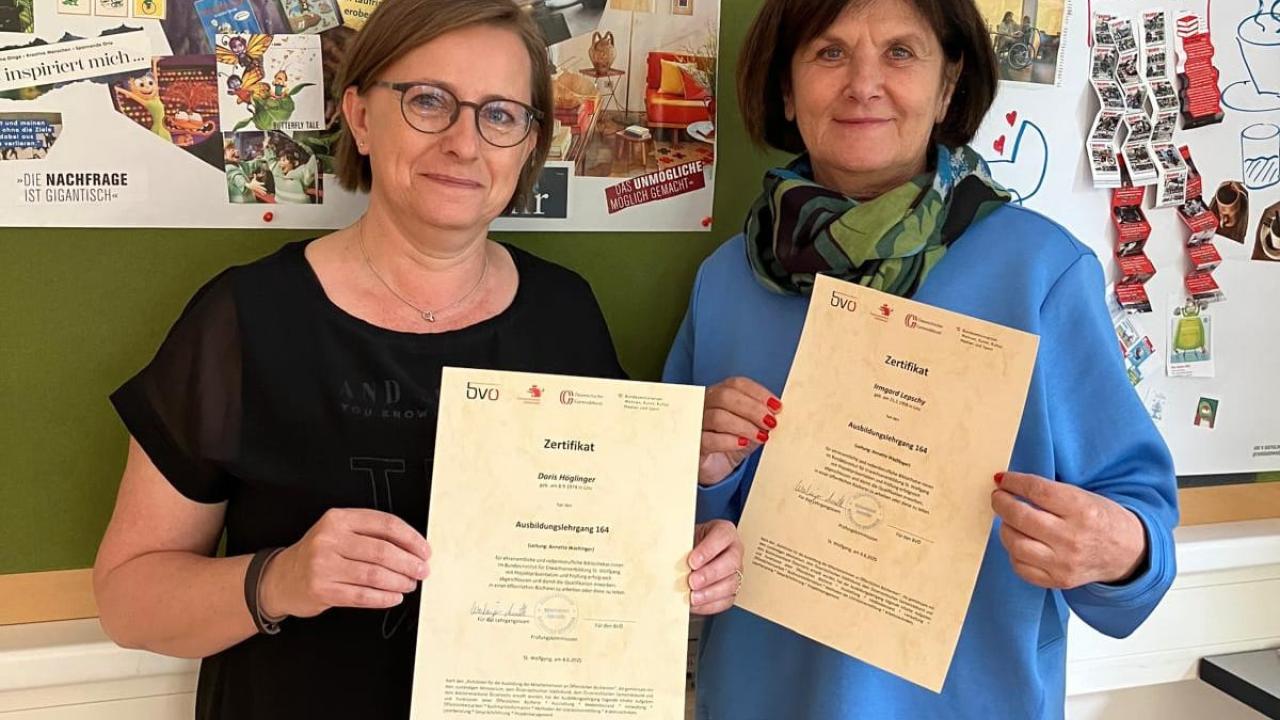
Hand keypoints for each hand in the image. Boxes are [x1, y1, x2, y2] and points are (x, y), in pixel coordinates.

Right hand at [259, 508, 430, 618]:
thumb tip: (412, 547)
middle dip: (409, 563)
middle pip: (382, 551)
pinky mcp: (322, 590)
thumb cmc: (318, 555)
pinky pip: (362, 595)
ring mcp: (323, 566)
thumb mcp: (339, 532)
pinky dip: (383, 598)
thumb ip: (370, 534)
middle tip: (422, 570)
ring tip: (410, 584)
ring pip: (374, 574)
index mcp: (338, 519)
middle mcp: (329, 539)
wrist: (281, 578)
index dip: (411, 538)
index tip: (424, 550)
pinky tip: (394, 597)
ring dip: (399, 582)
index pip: (385, 524)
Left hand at [688, 520, 743, 615]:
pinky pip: (726, 600)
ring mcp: (736, 572)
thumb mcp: (684, 536)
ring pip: (731, 583)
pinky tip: (696, 604)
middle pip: (731, 562)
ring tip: (693, 597)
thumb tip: (665, 550)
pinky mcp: (732, 590)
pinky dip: (710, 605)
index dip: (708, 549)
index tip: (692, 561)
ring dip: (710, 592)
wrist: (688, 557)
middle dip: (710, 574)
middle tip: (692, 581)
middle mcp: (734, 551)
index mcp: (725, 532)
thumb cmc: (688, 544)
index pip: (723, 536)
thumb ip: (680, 541)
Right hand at [699, 377, 780, 486]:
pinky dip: (728, 440)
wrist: (716, 466)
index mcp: (720, 394)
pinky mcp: (694, 444)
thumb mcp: (752, 426)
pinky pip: (708, 439)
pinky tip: (742, 444)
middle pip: (725, 396)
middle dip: (753, 409)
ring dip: (744, 426)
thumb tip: (777, 414)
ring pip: (717, 417)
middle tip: (770, 422)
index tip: (776, 406)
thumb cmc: (733, 441)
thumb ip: (762, 417)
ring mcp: (697, 423)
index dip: (758, 393)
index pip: (737, 384)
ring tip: (760, 436)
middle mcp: (705, 404)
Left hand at [991, 472, 1146, 588]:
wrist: (1130, 553)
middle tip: (998, 497)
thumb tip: (1009, 484)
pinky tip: (1018, 542)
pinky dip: (1013, 552)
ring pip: (1015, 544)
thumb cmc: (1103, 520)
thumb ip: (1049, 492)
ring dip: (1004, 528)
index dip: (1013, 482)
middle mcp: (1072, 538)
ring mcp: (1064, 563)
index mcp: (1082, 510)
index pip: (1036, 490)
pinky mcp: (1059, 581)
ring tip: (1007, 520)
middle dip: (1001, 503)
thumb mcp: (1084, 496)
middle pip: (1021, 517)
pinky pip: (1021, 567)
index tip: (1002, 479)